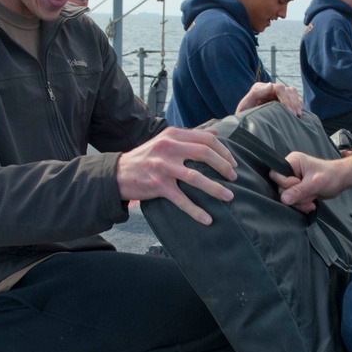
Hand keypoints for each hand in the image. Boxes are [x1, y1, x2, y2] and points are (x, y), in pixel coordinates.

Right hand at [116, 127, 237, 224]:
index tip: (233, 163)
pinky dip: (196, 211)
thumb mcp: (165, 140)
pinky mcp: (158, 185)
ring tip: (229, 197)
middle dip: (224, 166)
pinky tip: (207, 219)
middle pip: (205, 154)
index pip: (206, 139)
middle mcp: (169, 148)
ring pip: (196, 177)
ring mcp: (163, 167)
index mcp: (173, 135)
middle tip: (234, 177)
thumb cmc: (146, 157)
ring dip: (216, 188)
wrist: (117, 173)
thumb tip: (215, 132)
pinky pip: (181, 200)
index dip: (224, 151)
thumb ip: (190, 136)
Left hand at [236, 82, 301, 117]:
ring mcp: (278, 96)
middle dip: (292, 103)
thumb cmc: (243, 116)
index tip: (287, 110)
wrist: (245, 125)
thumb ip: (256, 93)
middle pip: (289, 90)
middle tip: (294, 115)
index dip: (285, 98)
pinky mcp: (283, 103)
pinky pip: (295, 100)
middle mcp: (271, 90)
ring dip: (296, 104)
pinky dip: (299, 105)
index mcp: (262, 88)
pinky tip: (297, 114)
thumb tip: (270, 85)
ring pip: (293, 93)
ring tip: (296, 115)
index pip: (279, 88)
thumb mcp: (245, 105)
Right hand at [269, 151, 351, 212]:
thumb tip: (284, 199)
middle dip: (295, 195)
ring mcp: (293, 180)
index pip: (275, 174)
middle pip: (280, 188)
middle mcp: (290, 170)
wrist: (342, 180)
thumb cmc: (331, 176)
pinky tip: (311, 203)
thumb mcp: (315, 183)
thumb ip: (299, 191)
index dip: (285, 183)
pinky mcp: (297, 189)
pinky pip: (293, 201)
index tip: (299, 183)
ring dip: (300, 202)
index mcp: (292, 161)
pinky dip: (302, 205)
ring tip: (312, 199)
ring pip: (286, 197)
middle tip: (309, 194)